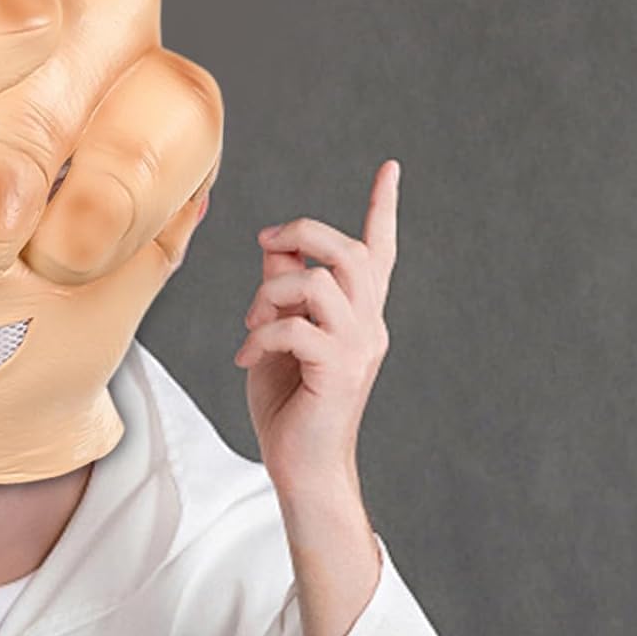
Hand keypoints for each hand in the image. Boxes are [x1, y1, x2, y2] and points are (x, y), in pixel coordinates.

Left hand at [235, 160, 398, 499]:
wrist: (301, 468)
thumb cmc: (288, 404)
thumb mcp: (278, 335)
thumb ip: (281, 291)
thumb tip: (273, 246)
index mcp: (360, 315)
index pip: (379, 252)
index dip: (383, 208)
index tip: (390, 167)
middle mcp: (369, 326)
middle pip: (352, 251)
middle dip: (305, 231)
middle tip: (266, 241)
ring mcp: (359, 349)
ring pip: (321, 282)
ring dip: (274, 291)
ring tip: (252, 320)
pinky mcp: (339, 372)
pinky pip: (296, 328)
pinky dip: (261, 335)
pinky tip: (246, 358)